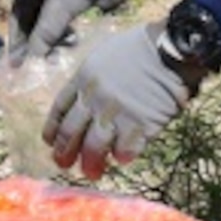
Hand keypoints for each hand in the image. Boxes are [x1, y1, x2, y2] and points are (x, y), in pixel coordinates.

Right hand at [11, 0, 123, 58]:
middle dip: (40, 42)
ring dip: (54, 36)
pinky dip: (62, 28)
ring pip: (45, 21)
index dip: (17, 44)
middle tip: (50, 61)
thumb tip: (34, 56)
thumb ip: (45, 32)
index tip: (16, 65)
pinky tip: (72, 36)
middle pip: (30, 22)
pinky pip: (56, 16)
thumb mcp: (61, 7)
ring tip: (68, 45)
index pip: (17, 20)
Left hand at [42, 22, 196, 179]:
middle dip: (65, 152)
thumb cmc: (141, 48)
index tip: (50, 142)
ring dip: (91, 163)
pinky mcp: (138, 126)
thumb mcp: (105, 54)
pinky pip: (124, 151)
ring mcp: (115, 114)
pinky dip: (121, 157)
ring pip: (94, 148)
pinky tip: (122, 158)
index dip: (53, 128)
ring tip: (92, 172)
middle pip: (71, 132)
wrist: (170, 50)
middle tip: (64, 164)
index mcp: (83, 78)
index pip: (60, 108)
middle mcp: (94, 99)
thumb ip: (92, 79)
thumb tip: (86, 103)